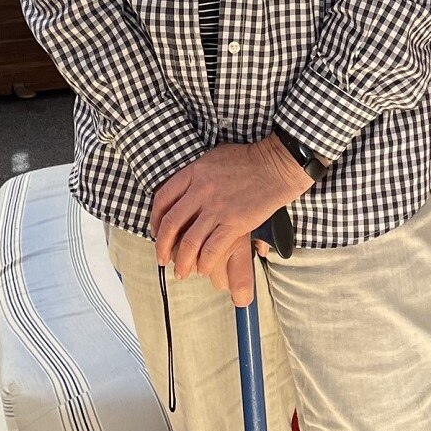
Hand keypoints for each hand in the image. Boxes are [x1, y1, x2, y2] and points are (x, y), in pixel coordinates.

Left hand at [150, 136, 313, 306]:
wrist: (276, 165)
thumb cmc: (248, 160)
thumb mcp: (213, 158)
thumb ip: (196, 175)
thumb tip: (184, 192)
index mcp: (193, 173)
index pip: (162, 200)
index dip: (154, 220)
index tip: (155, 232)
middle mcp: (200, 191)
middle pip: (171, 224)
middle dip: (162, 246)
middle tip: (162, 259)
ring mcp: (217, 208)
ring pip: (189, 242)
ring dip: (182, 262)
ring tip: (181, 272)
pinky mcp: (234, 223)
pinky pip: (212, 249)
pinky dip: (204, 262)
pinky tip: (203, 268)